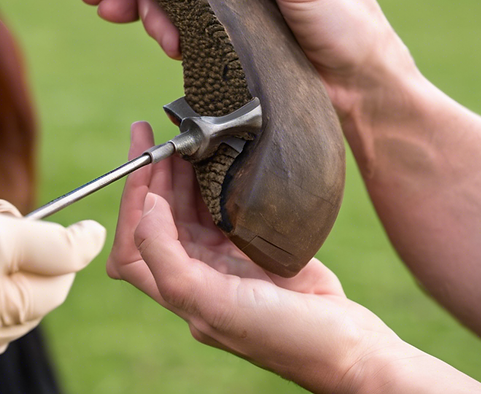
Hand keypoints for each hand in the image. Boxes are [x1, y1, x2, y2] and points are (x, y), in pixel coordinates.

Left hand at [107, 123, 412, 392]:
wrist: (348, 346)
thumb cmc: (285, 335)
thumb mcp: (215, 304)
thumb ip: (169, 260)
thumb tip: (147, 206)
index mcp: (181, 293)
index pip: (133, 243)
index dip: (132, 200)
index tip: (143, 159)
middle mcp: (196, 275)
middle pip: (157, 220)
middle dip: (151, 177)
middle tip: (153, 133)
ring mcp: (225, 262)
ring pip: (187, 211)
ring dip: (179, 176)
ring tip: (181, 140)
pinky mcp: (254, 249)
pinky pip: (222, 209)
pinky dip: (211, 182)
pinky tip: (216, 159)